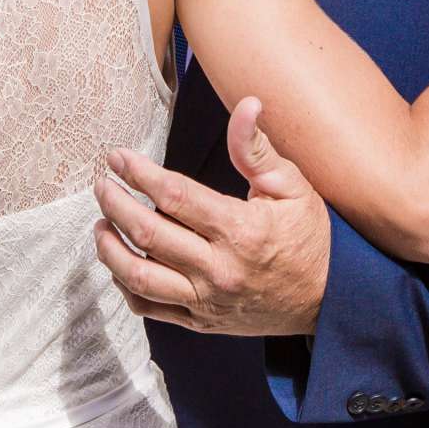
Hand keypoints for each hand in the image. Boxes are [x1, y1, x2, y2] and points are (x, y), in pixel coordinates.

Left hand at [92, 99, 328, 335]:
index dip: (139, 173)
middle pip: (148, 234)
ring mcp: (206, 300)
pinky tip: (119, 262)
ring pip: (140, 278)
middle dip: (115, 203)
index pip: (174, 197)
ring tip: (99, 224)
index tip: (117, 156)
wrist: (329, 300)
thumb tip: (247, 104)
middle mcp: (218, 269)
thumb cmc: (309, 237)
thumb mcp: (293, 186)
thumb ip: (257, 149)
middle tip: (101, 183)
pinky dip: (125, 287)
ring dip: (110, 249)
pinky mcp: (201, 322)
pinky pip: (150, 309)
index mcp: (240, 230)